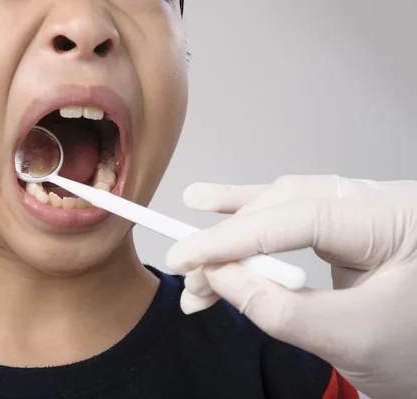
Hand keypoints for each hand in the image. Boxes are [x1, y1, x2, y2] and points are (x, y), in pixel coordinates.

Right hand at [166, 175, 416, 398]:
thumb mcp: (349, 339)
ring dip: (232, 233)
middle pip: (286, 207)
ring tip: (191, 255)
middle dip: (231, 244)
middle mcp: (378, 202)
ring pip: (281, 208)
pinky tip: (212, 203)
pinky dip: (248, 218)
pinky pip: (288, 217)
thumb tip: (217, 275)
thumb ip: (279, 308)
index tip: (187, 259)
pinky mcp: (343, 227)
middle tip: (191, 277)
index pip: (302, 217)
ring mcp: (359, 211)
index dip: (236, 238)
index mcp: (397, 220)